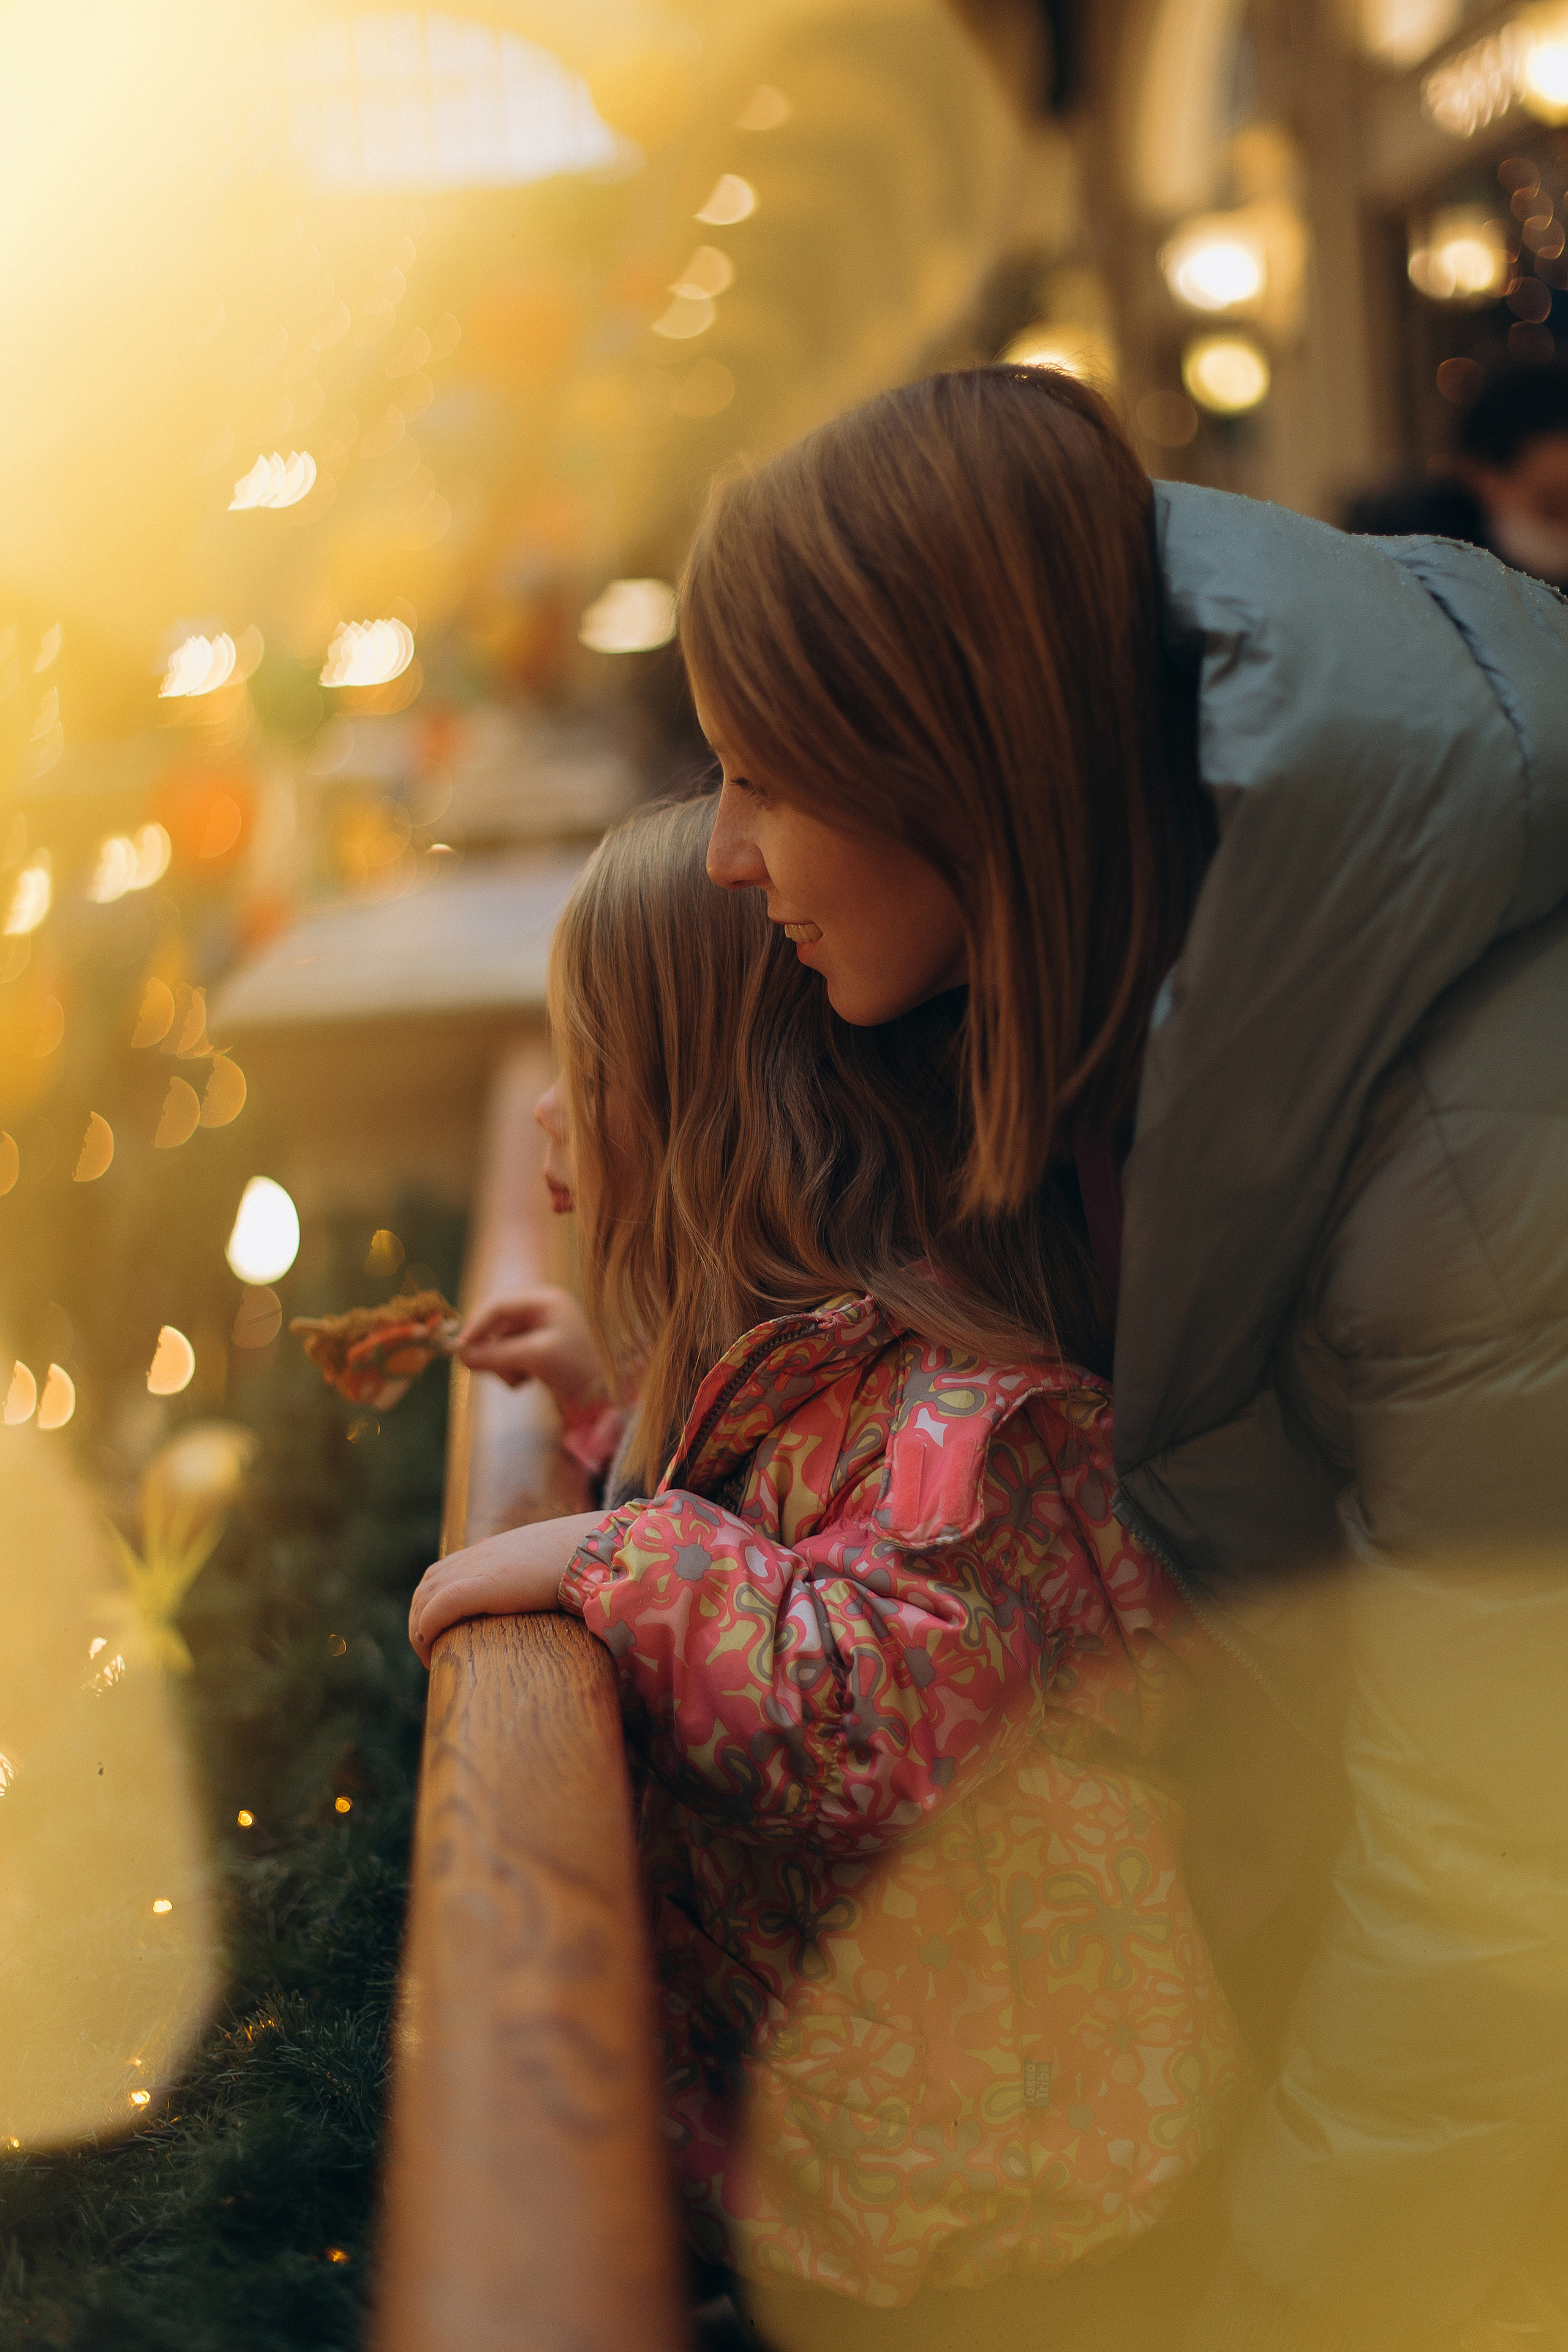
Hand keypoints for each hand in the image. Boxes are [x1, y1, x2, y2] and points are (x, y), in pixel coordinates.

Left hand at [408, 1511, 604, 1667]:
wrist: (590, 1546)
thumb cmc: (576, 1557)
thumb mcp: (547, 1561)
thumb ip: (531, 1568)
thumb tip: (535, 1577)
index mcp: (489, 1551)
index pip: (442, 1571)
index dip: (432, 1601)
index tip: (439, 1630)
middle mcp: (474, 1557)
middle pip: (426, 1588)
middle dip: (420, 1620)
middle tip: (431, 1652)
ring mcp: (473, 1570)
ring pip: (423, 1600)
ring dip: (419, 1630)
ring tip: (432, 1658)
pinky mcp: (477, 1587)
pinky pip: (436, 1610)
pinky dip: (425, 1630)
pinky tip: (431, 1651)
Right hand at [457, 1287, 601, 1408]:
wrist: (609, 1395)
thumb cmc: (579, 1369)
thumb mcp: (536, 1358)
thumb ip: (498, 1355)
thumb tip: (461, 1357)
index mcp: (545, 1300)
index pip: (498, 1304)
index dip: (476, 1325)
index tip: (460, 1350)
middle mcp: (541, 1310)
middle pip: (495, 1324)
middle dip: (489, 1349)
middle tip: (483, 1370)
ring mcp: (540, 1329)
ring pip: (500, 1342)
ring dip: (501, 1364)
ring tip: (519, 1382)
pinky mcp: (538, 1349)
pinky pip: (509, 1355)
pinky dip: (510, 1370)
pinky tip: (526, 1383)